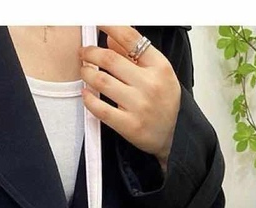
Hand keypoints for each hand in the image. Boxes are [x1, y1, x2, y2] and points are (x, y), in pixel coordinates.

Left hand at [79, 25, 181, 171]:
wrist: (171, 137)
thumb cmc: (163, 103)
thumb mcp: (158, 75)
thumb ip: (135, 57)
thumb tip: (111, 38)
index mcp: (160, 67)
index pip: (132, 39)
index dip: (111, 27)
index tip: (98, 23)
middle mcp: (150, 84)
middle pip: (111, 59)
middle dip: (91, 52)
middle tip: (83, 53)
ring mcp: (139, 106)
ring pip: (102, 81)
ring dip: (86, 73)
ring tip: (84, 71)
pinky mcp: (128, 125)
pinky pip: (100, 109)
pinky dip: (88, 99)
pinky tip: (85, 93)